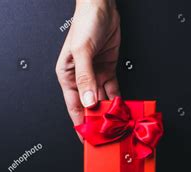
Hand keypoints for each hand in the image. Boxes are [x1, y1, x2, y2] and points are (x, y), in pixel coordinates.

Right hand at [56, 0, 120, 139]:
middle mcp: (81, 79)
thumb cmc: (86, 23)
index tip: (87, 139)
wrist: (102, 6)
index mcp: (67, 76)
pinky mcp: (108, 71)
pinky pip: (113, 91)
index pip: (74, 106)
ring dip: (109, 112)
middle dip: (97, 121)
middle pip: (89, 106)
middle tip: (107, 135)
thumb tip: (88, 101)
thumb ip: (85, 77)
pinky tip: (123, 110)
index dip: (80, 123)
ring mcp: (95, 76)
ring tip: (117, 126)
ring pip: (102, 100)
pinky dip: (118, 101)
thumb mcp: (82, 51)